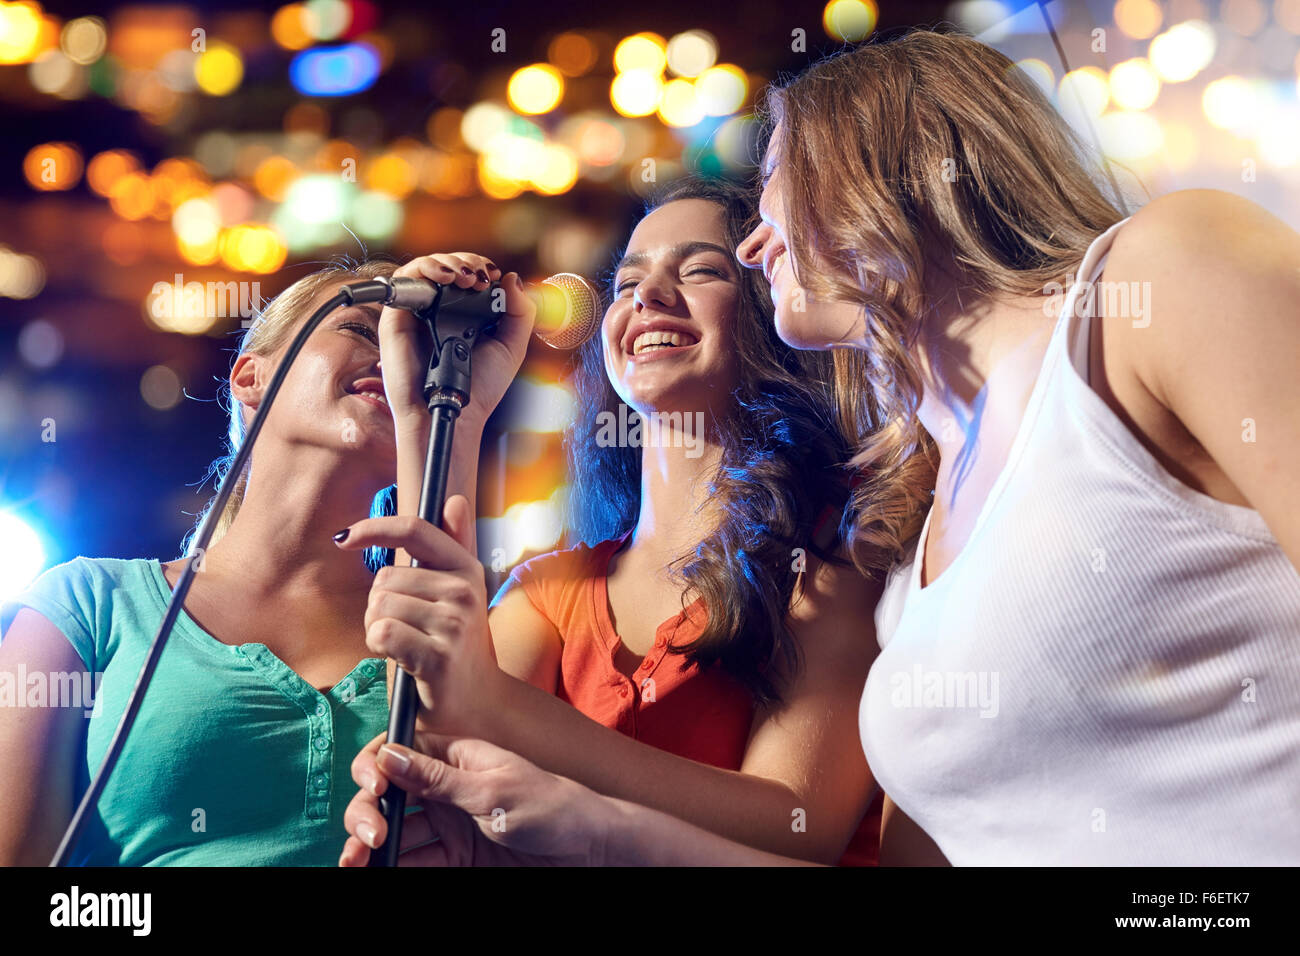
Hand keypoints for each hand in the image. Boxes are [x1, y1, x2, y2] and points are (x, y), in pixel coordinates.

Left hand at [333, 494, 498, 737]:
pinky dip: (379, 646)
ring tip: (404, 646)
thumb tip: (457, 499)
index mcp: (466, 569)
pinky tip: (400, 660)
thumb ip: (456, 546)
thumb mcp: (460, 594)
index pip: (415, 530)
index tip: (343, 539)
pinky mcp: (438, 655)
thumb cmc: (457, 646)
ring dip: (376, 628)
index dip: (374, 527)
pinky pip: (382, 633)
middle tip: (403, 629)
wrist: (479, 702)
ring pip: (379, 606)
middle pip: (384, 578)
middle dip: (377, 604)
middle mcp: (464, 591)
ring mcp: (453, 623)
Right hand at [339, 731, 611, 866]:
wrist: (587, 850)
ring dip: (370, 846)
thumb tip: (388, 755)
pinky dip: (393, 867)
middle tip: (369, 838)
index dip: (375, 767)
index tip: (372, 787)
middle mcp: (444, 790)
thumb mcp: (492, 789)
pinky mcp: (454, 859)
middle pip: (388, 798)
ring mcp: (447, 826)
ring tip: (356, 862)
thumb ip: (437, 779)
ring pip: (395, 834)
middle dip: (367, 813)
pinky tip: (376, 871)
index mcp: (454, 758)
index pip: (399, 754)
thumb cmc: (550, 806)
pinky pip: (415, 862)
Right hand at [377, 252, 534, 431]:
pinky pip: (404, 280)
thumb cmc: (479, 387)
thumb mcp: (511, 347)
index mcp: (464, 316)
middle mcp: (439, 311)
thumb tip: (512, 278)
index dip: (481, 267)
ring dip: (447, 261)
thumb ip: (519, 314)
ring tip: (465, 276)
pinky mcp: (397, 317)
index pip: (468, 276)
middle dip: (467, 262)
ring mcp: (417, 313)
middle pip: (447, 267)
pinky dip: (425, 268)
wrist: (455, 411)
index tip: (495, 276)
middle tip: (482, 277)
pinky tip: (446, 277)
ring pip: (425, 268)